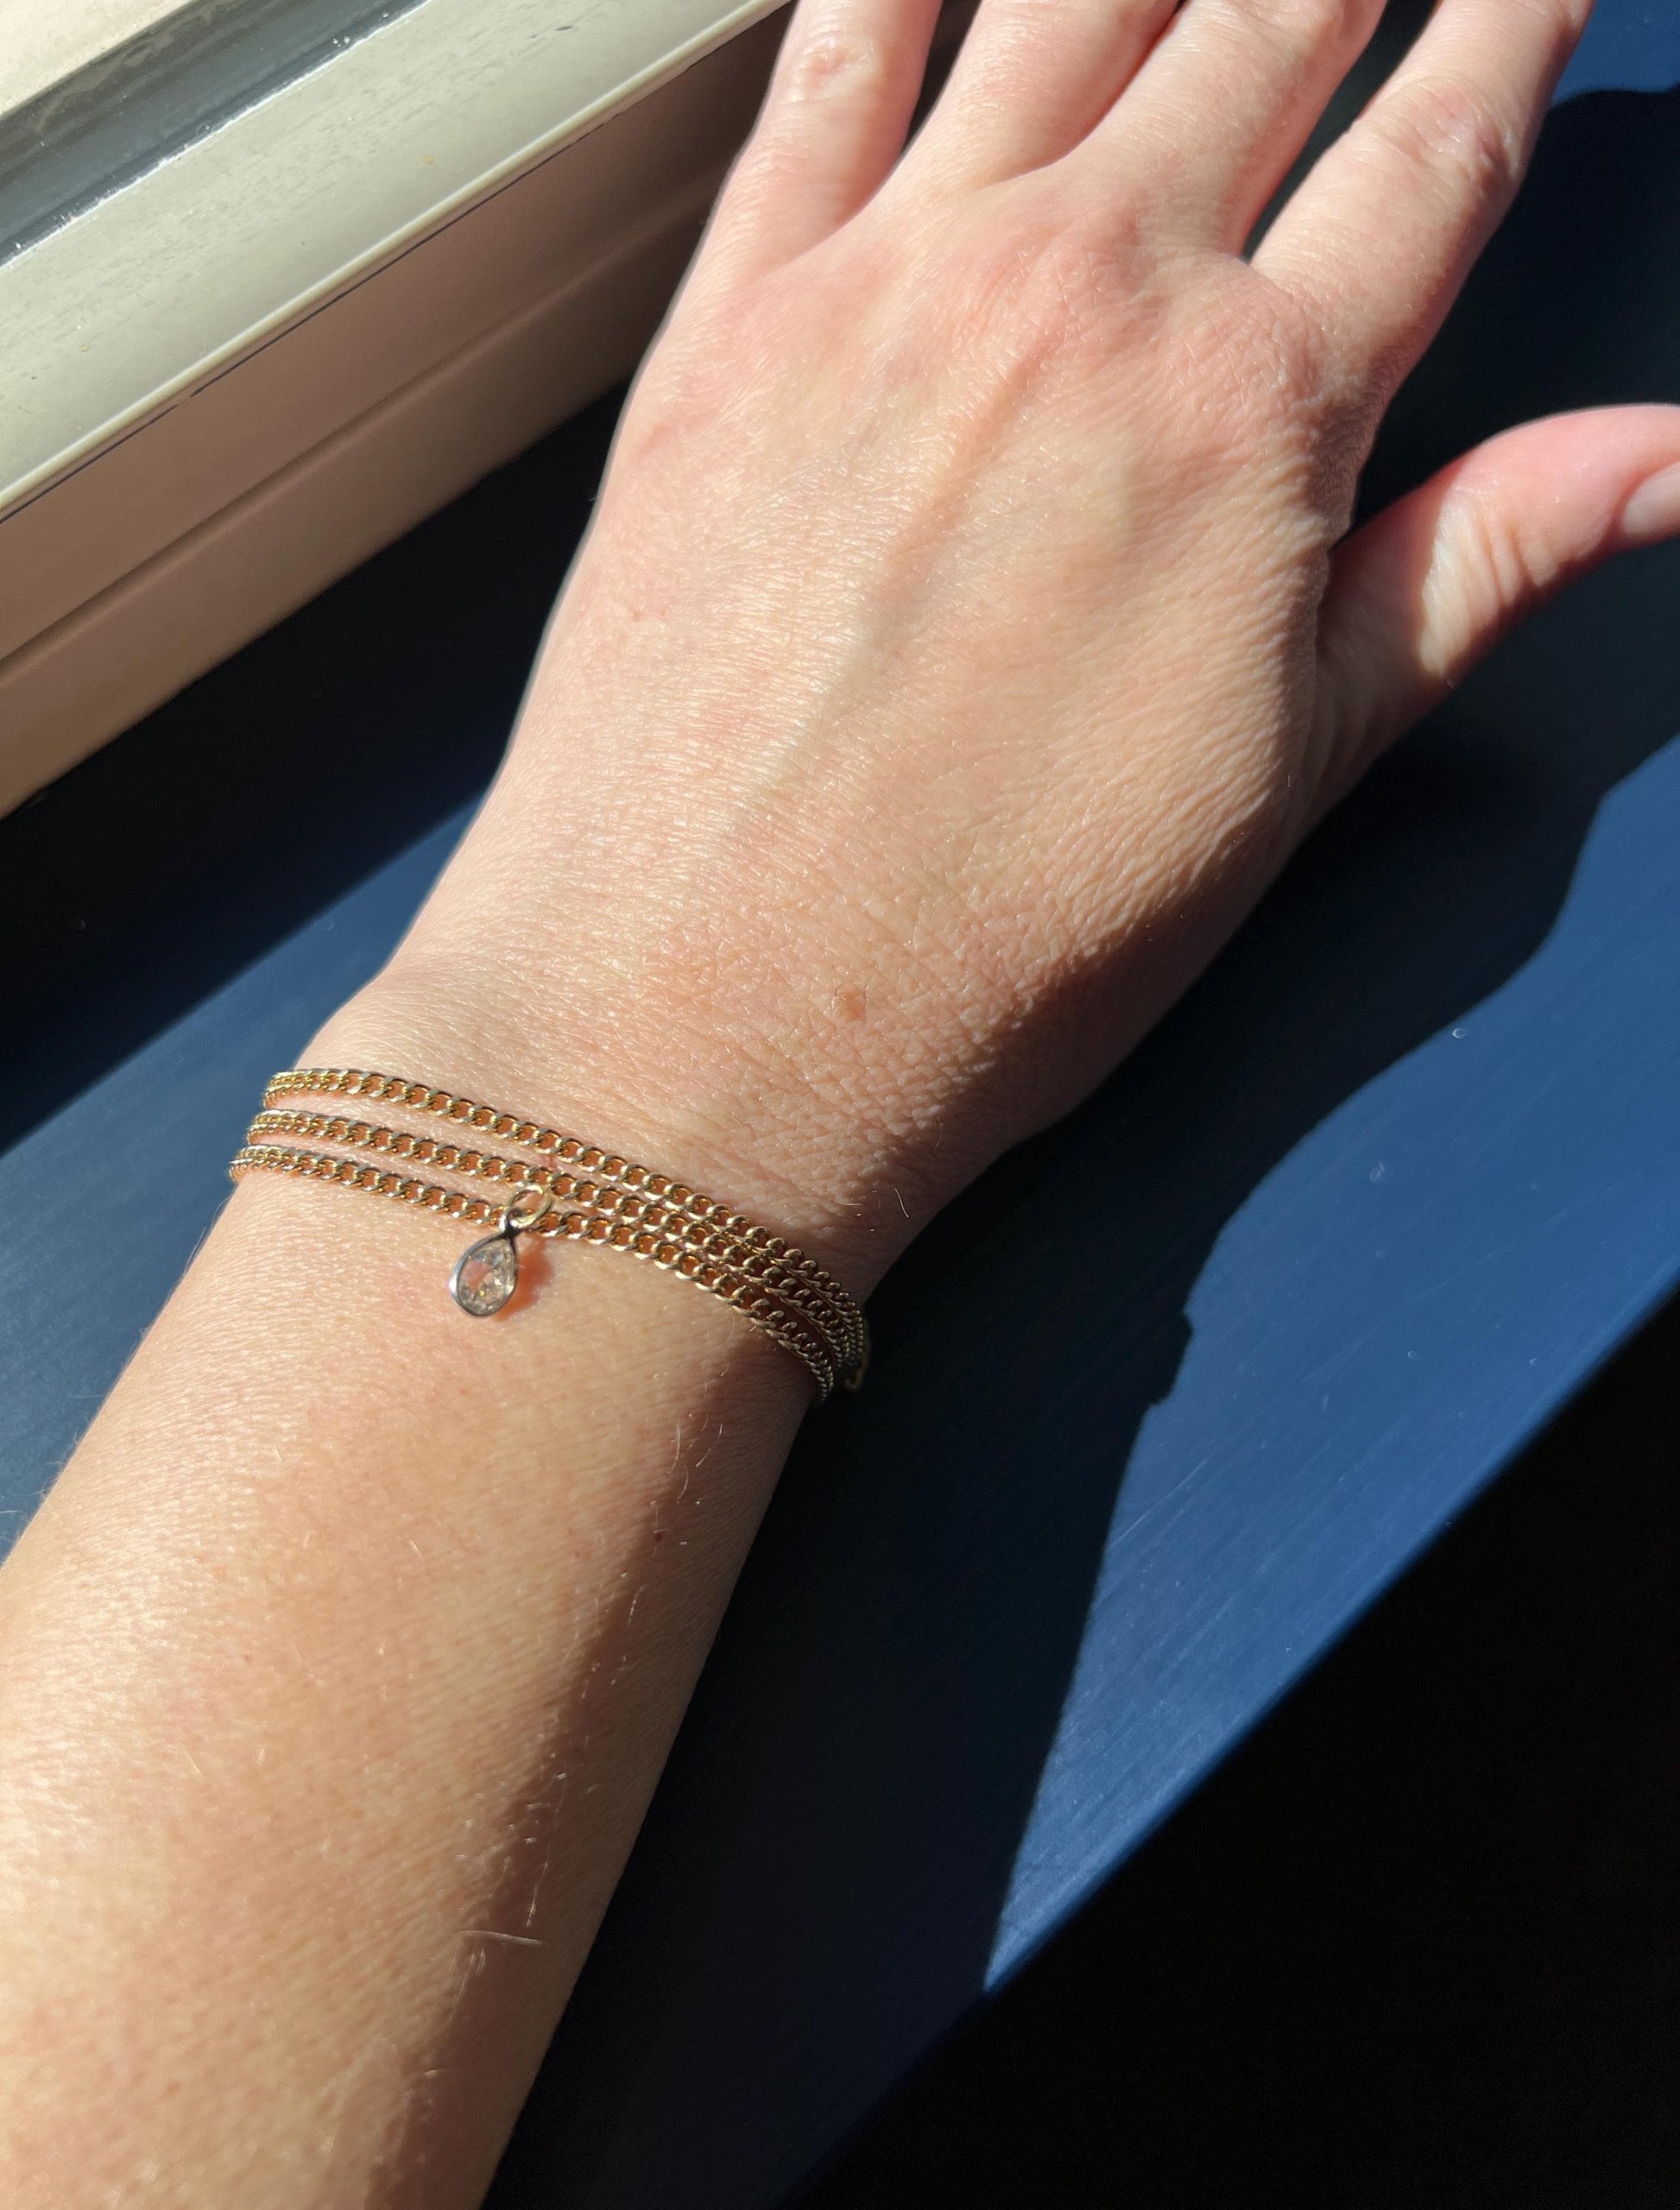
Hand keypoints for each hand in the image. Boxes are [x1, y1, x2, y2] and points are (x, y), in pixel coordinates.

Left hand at [341, 0, 1679, 1289]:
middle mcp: (1083, 298)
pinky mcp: (727, 318)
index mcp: (1252, 413)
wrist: (706, 1022)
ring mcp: (894, 285)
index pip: (1436, 146)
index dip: (1509, 27)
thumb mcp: (1291, 773)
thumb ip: (1477, 564)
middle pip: (1267, 17)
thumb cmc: (995, 944)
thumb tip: (1661, 462)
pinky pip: (827, 61)